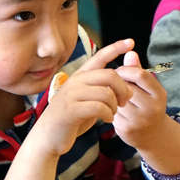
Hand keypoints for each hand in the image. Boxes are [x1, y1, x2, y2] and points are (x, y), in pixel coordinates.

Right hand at [32, 39, 133, 157]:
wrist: (48, 137)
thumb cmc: (71, 119)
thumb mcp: (85, 100)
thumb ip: (100, 90)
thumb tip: (124, 85)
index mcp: (80, 76)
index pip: (100, 56)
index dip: (116, 48)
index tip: (131, 42)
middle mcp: (75, 81)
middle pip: (110, 75)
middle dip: (123, 88)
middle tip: (125, 101)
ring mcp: (72, 94)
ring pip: (106, 92)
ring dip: (115, 105)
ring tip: (113, 113)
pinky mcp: (71, 110)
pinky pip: (99, 107)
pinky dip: (108, 114)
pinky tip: (107, 119)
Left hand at [112, 51, 169, 149]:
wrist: (154, 137)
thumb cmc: (150, 106)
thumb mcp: (150, 88)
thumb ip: (138, 70)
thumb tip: (129, 52)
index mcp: (159, 95)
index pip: (140, 74)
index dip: (126, 70)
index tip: (121, 72)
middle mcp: (152, 108)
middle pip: (126, 86)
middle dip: (116, 82)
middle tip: (113, 83)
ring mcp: (139, 120)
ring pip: (117, 99)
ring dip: (111, 94)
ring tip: (113, 94)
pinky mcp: (126, 129)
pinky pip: (112, 111)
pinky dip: (109, 107)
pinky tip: (112, 107)